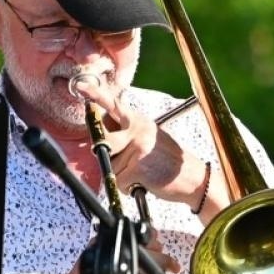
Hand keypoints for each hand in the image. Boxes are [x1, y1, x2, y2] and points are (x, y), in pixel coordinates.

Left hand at [73, 79, 204, 202]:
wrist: (193, 178)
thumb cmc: (166, 161)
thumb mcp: (149, 137)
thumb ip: (127, 134)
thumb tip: (102, 138)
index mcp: (139, 121)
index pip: (114, 105)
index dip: (96, 95)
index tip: (80, 86)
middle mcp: (138, 130)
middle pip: (103, 141)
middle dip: (108, 156)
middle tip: (127, 162)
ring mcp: (138, 147)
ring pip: (110, 166)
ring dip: (121, 175)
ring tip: (142, 173)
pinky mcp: (138, 166)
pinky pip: (118, 180)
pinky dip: (127, 187)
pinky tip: (143, 182)